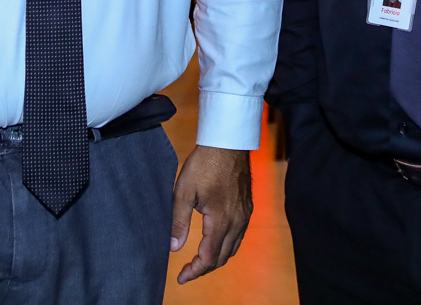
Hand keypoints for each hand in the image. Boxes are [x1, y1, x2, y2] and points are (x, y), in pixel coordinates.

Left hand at [170, 145, 252, 284]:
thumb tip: (173, 248)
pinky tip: (216, 241)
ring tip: (199, 260)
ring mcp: (245, 214)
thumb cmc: (204, 164)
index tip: (181, 277)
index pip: (210, 258)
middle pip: (223, 257)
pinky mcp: (248, 207)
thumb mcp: (184, 192)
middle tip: (187, 271)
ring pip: (233, 247)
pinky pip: (240, 235)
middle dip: (204, 268)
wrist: (227, 143)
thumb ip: (179, 222)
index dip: (195, 271)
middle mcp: (237, 221)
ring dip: (217, 258)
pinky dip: (227, 245)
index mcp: (221, 221)